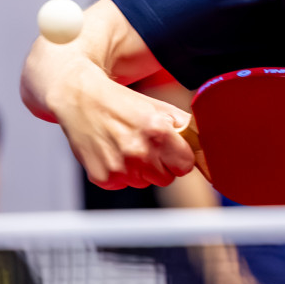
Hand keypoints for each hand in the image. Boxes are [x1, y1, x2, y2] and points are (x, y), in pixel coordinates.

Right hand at [21, 30, 195, 190]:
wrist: (80, 98)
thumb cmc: (121, 102)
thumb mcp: (157, 107)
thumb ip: (183, 126)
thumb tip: (204, 143)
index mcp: (158, 132)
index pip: (185, 166)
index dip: (180, 158)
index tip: (172, 152)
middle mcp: (139, 152)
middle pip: (166, 178)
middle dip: (161, 166)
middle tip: (145, 146)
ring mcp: (120, 167)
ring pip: (144, 183)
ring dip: (139, 170)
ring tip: (125, 146)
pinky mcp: (103, 177)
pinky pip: (122, 184)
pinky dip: (119, 174)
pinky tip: (111, 152)